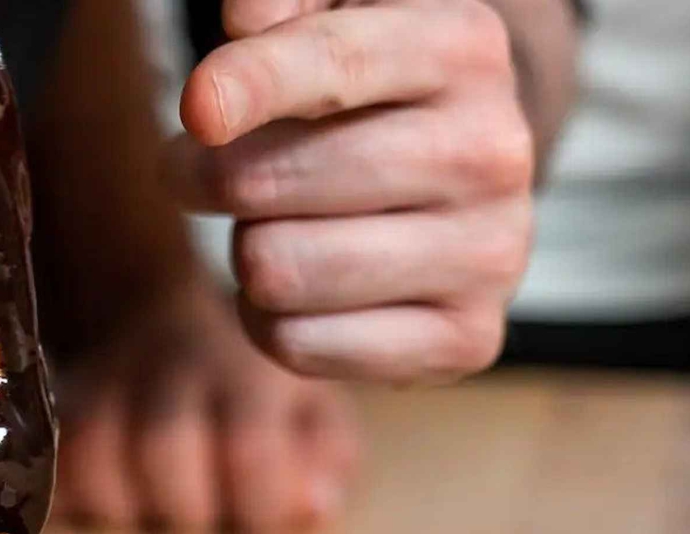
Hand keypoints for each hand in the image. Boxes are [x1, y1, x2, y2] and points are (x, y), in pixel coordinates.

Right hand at [56, 280, 359, 533]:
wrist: (156, 311)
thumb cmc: (250, 382)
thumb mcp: (314, 406)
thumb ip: (327, 459)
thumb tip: (311, 509)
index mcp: (247, 367)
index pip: (250, 449)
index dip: (261, 504)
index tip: (265, 510)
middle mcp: (168, 364)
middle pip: (162, 452)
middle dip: (189, 511)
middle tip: (204, 514)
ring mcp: (101, 381)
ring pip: (93, 462)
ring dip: (127, 511)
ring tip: (153, 511)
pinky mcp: (54, 406)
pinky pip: (51, 468)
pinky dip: (74, 500)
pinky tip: (110, 501)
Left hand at [169, 0, 533, 383]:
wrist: (460, 184)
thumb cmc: (365, 93)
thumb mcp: (332, 15)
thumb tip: (244, 18)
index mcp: (463, 49)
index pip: (337, 65)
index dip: (252, 85)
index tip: (196, 108)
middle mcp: (492, 151)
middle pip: (274, 182)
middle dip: (211, 178)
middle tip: (210, 173)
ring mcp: (489, 254)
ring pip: (277, 271)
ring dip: (245, 254)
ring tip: (278, 227)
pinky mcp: (465, 339)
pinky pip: (298, 344)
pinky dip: (270, 320)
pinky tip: (305, 288)